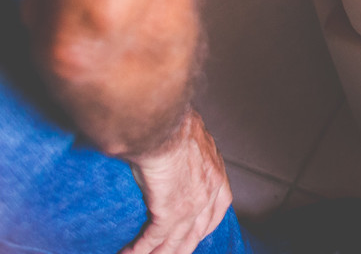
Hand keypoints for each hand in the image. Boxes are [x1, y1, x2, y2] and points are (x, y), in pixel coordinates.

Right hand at [121, 110, 231, 253]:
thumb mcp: (186, 132)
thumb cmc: (169, 119)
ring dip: (160, 253)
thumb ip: (181, 145)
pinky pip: (153, 238)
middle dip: (184, 246)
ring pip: (176, 240)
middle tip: (170, 253)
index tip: (199, 230)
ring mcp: (191, 205)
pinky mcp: (169, 212)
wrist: (160, 122)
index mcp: (215, 170)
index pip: (220, 205)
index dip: (208, 223)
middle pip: (198, 230)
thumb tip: (164, 140)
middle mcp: (209, 191)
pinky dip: (140, 249)